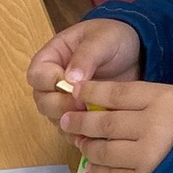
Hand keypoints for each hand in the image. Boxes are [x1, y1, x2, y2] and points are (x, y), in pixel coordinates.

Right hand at [27, 16, 142, 120]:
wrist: (136, 53)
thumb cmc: (114, 39)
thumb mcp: (102, 40)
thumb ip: (86, 56)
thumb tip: (69, 79)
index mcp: (52, 57)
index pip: (37, 75)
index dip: (50, 82)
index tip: (72, 83)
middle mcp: (52, 83)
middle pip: (43, 102)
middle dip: (61, 106)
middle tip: (84, 104)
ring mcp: (63, 102)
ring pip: (55, 119)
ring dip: (72, 122)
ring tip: (93, 116)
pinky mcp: (76, 116)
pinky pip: (71, 131)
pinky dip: (81, 133)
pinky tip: (97, 129)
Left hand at [61, 77, 172, 172]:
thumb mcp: (167, 98)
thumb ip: (135, 98)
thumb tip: (93, 102)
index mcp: (161, 100)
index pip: (116, 94)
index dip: (90, 92)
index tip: (74, 91)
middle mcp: (153, 127)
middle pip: (105, 124)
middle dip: (80, 122)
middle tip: (67, 120)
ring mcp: (146, 157)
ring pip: (103, 151)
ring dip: (87, 146)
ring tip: (81, 141)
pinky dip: (97, 168)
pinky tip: (94, 162)